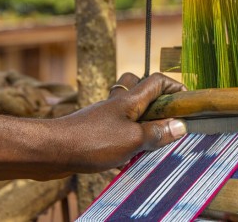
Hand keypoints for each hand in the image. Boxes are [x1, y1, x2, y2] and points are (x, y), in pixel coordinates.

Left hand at [55, 72, 187, 175]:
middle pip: (141, 89)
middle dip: (158, 100)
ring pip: (130, 110)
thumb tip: (180, 126)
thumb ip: (156, 133)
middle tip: (168, 118)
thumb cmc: (91, 141)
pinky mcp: (95, 130)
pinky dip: (128, 137)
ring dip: (144, 121)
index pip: (157, 81)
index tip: (187, 101)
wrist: (50, 151)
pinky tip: (130, 156)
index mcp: (130, 100)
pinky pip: (118, 127)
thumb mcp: (132, 140)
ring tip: (153, 141)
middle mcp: (118, 103)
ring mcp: (105, 116)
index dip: (175, 86)